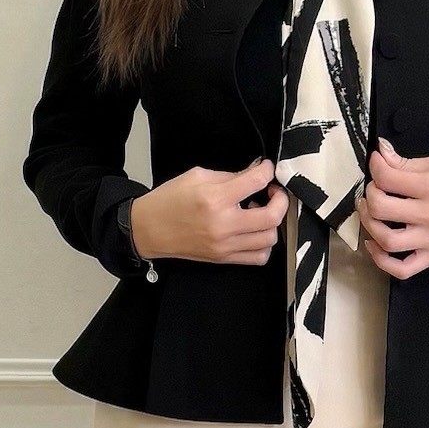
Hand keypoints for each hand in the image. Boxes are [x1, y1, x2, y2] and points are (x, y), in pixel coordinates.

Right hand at [130, 157, 288, 265]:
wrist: (148, 229)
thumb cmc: (169, 201)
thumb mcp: (197, 176)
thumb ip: (230, 176)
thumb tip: (255, 173)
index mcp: (214, 198)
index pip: (255, 182)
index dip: (267, 171)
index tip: (267, 169)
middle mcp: (223, 224)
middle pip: (272, 216)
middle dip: (280, 200)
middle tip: (272, 192)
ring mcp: (225, 245)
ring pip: (270, 238)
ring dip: (272, 222)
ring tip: (261, 212)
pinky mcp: (224, 258)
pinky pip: (259, 257)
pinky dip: (264, 243)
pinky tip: (255, 231)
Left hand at [356, 135, 428, 278]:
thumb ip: (409, 162)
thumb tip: (383, 154)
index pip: (387, 177)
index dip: (375, 166)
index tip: (377, 163)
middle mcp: (428, 215)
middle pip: (380, 207)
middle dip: (369, 194)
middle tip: (374, 189)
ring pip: (386, 239)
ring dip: (368, 224)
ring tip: (369, 212)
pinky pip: (402, 269)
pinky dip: (382, 261)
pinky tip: (375, 245)